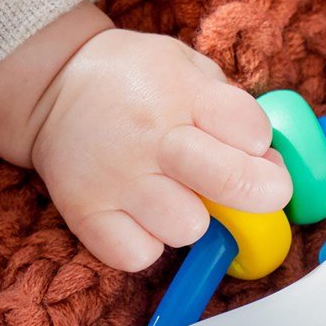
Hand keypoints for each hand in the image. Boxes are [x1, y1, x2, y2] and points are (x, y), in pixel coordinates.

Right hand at [0, 4, 290, 270]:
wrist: (55, 87)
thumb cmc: (139, 84)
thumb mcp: (189, 69)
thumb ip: (233, 111)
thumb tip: (271, 165)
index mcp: (182, 92)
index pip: (250, 129)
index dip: (262, 145)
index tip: (253, 147)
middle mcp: (150, 137)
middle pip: (231, 183)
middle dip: (259, 193)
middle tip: (252, 191)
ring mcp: (117, 179)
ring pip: (187, 229)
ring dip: (192, 221)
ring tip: (176, 197)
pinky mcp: (86, 214)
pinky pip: (139, 256)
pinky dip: (147, 244)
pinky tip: (143, 217)